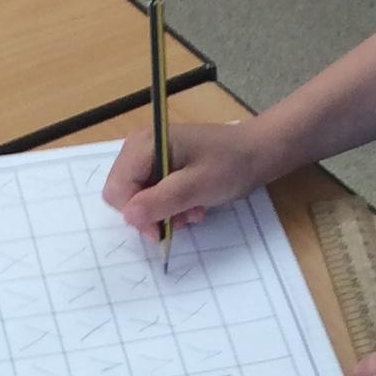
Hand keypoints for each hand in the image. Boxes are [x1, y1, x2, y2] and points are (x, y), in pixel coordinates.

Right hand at [102, 121, 266, 241]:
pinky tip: (193, 206)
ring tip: (192, 212)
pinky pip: (152, 195)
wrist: (258, 152)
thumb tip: (129, 217)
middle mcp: (140, 147)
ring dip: (164, 212)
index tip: (161, 231)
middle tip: (180, 219)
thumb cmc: (231, 165)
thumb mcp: (197, 186)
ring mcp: (150, 156)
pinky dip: (171, 206)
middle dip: (150, 213)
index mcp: (144, 144)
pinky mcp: (162, 166)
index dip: (135, 214)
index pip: (117, 189)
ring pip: (139, 198)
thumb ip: (161, 201)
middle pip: (124, 194)